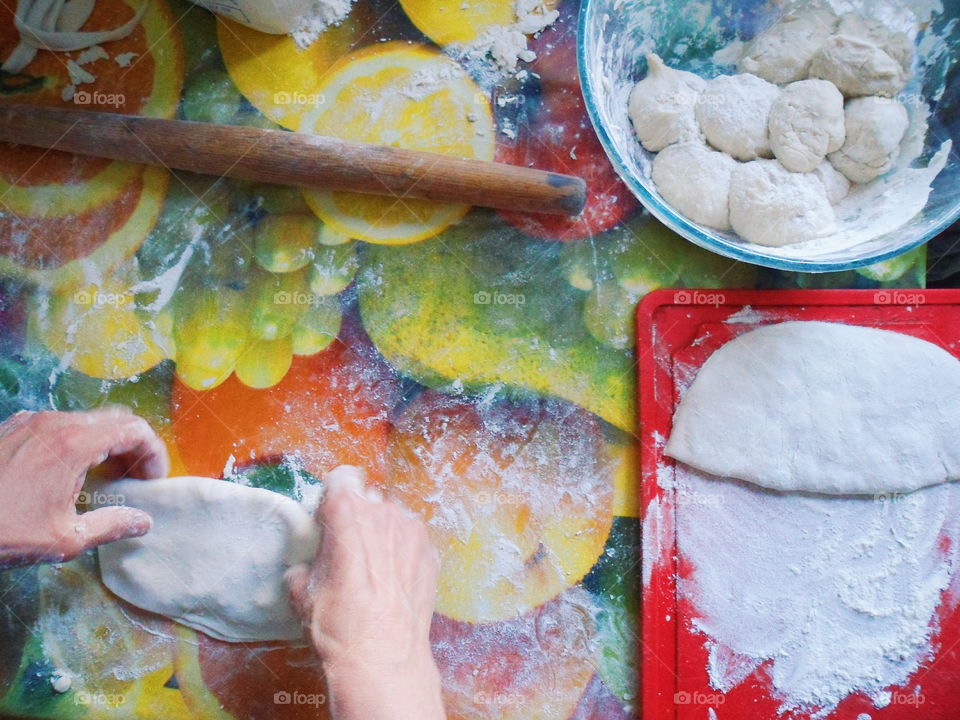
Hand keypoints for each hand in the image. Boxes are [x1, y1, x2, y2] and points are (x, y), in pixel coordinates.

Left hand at [0, 408, 168, 567]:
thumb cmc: (3, 531)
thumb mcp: (64, 539)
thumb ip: (112, 526)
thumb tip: (142, 523)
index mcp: (73, 443)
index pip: (134, 430)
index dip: (153, 453)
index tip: (152, 480)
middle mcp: (54, 423)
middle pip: (113, 419)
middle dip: (132, 446)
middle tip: (134, 478)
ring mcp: (30, 421)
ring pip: (85, 420)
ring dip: (104, 443)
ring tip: (102, 478)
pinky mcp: (11, 427)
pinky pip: (58, 425)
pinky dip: (76, 441)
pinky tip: (67, 472)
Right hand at [288, 466, 444, 719]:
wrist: (383, 658)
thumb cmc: (338, 624)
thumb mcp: (302, 593)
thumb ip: (303, 566)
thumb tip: (305, 568)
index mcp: (347, 513)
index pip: (342, 478)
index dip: (333, 496)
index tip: (328, 517)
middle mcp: (383, 512)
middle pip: (368, 499)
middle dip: (357, 518)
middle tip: (348, 550)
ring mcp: (412, 531)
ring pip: (393, 518)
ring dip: (382, 533)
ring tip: (373, 568)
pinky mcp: (430, 552)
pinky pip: (411, 540)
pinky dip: (402, 552)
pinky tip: (393, 580)